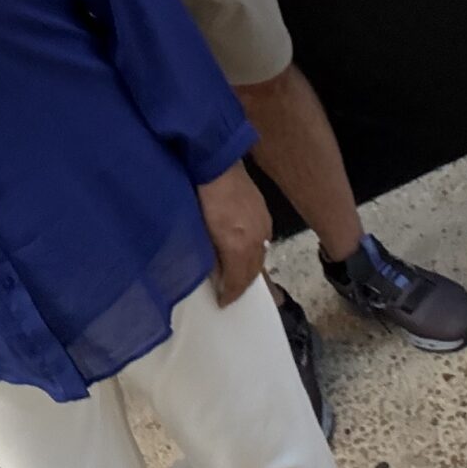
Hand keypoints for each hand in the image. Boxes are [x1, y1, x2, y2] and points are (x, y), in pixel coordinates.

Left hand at [197, 162, 269, 302]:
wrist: (218, 165)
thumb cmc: (202, 198)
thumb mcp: (201, 231)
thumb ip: (211, 256)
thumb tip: (216, 273)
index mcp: (238, 247)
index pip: (238, 281)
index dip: (231, 294)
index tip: (223, 303)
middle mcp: (255, 240)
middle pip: (253, 273)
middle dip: (243, 286)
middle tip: (231, 294)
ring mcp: (263, 227)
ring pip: (261, 259)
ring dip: (251, 272)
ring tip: (239, 278)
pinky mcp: (265, 215)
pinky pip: (264, 243)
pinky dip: (256, 254)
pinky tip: (247, 255)